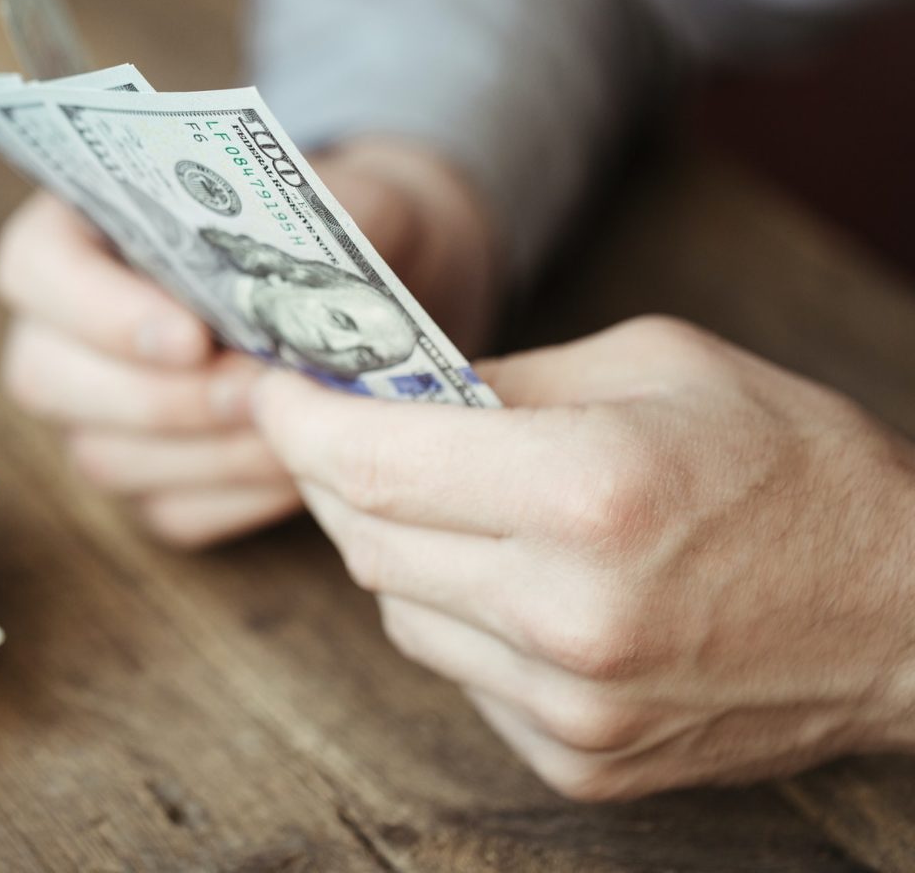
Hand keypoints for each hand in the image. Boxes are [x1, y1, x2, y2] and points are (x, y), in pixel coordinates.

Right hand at [0, 138, 500, 547]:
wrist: (349, 285)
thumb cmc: (313, 227)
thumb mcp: (315, 196)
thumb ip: (294, 226)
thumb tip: (301, 286)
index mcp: (76, 233)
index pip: (35, 269)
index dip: (99, 311)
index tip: (191, 336)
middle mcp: (61, 330)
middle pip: (44, 378)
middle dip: (158, 397)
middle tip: (254, 391)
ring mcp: (92, 415)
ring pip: (104, 457)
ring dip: (208, 452)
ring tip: (295, 427)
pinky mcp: (145, 482)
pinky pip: (168, 513)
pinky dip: (237, 497)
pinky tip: (298, 467)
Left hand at [251, 315, 914, 799]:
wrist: (910, 614)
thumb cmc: (796, 466)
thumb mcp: (655, 365)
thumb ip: (505, 381)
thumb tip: (392, 391)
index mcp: (587, 492)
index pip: (372, 463)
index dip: (299, 422)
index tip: (272, 392)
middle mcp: (568, 612)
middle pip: (366, 542)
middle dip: (335, 476)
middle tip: (339, 430)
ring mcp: (571, 703)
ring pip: (398, 613)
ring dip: (395, 549)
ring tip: (446, 502)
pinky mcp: (580, 758)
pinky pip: (459, 673)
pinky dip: (455, 617)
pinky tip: (508, 579)